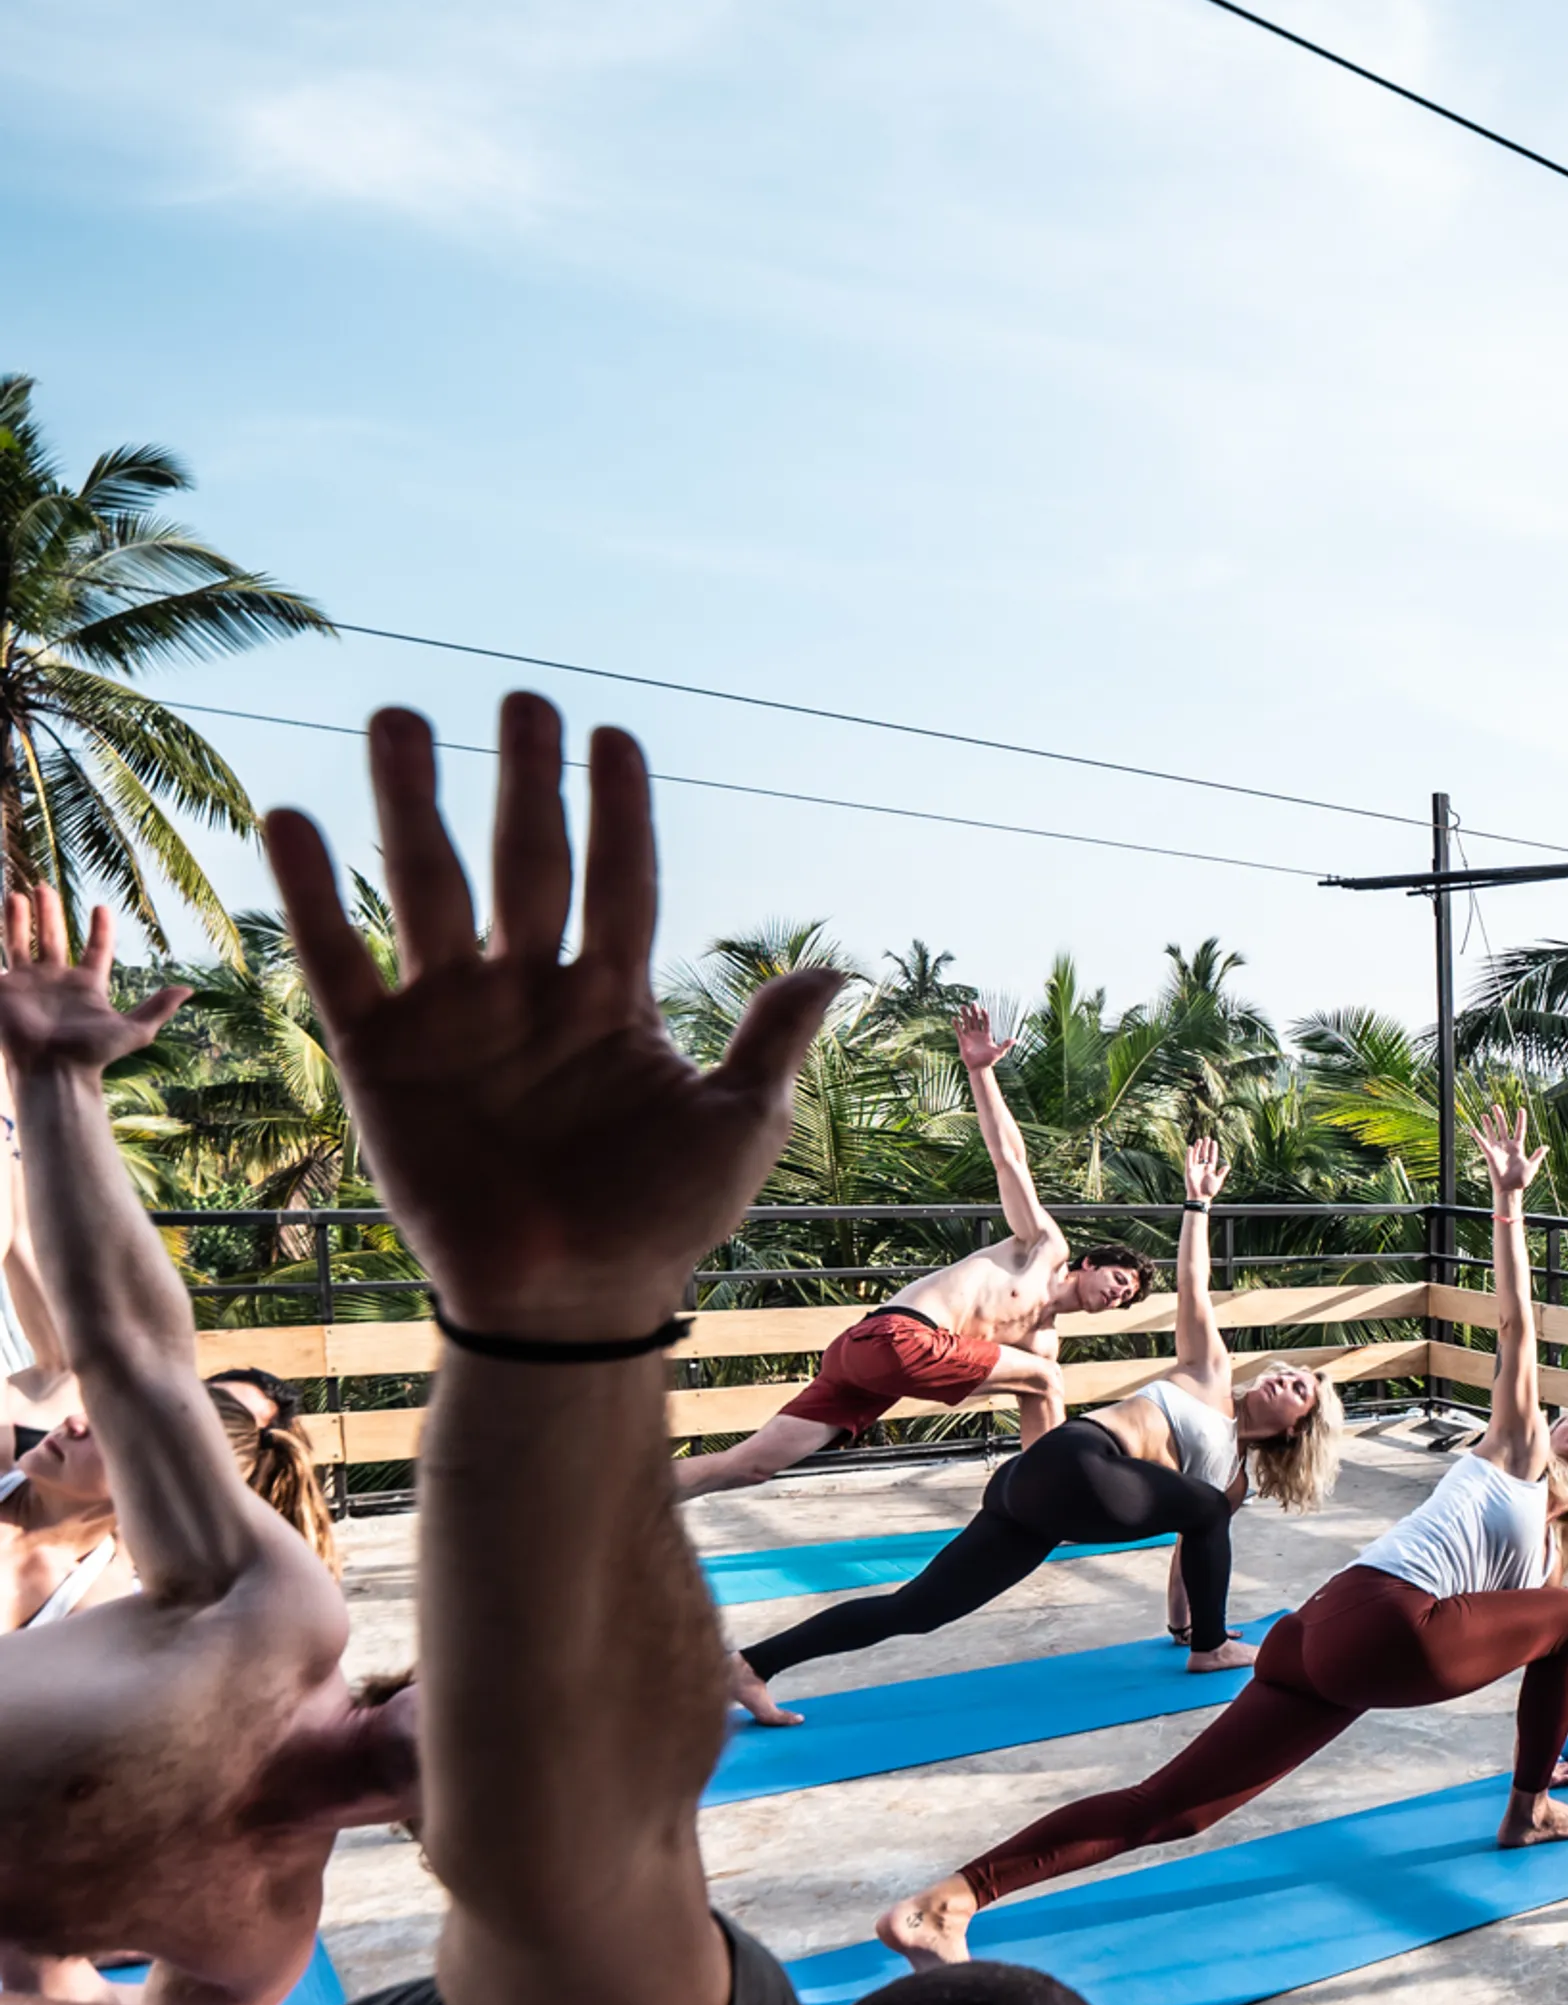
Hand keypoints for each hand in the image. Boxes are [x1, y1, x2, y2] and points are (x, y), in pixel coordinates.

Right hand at [0, 886, 186, 1076]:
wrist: (53, 1070)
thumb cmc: (92, 1054)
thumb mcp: (134, 1031)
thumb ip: (158, 1009)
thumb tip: (189, 990)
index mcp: (87, 985)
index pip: (96, 949)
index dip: (100, 929)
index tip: (102, 907)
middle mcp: (56, 980)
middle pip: (52, 938)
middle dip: (49, 913)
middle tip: (44, 888)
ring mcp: (28, 983)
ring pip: (20, 942)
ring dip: (18, 918)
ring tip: (18, 893)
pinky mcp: (4, 989)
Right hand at [262, 698, 843, 1338]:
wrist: (568, 1303)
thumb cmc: (661, 1220)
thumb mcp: (738, 1127)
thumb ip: (770, 1042)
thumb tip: (835, 968)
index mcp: (614, 1000)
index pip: (620, 883)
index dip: (619, 814)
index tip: (615, 737)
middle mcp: (529, 991)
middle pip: (526, 863)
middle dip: (522, 783)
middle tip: (519, 700)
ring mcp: (452, 1017)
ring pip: (428, 887)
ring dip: (411, 805)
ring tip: (401, 720)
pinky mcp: (379, 1056)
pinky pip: (341, 961)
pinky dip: (315, 894)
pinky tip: (294, 817)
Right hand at [952, 1002, 1008, 1075]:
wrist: (979, 1068)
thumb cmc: (989, 1061)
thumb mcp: (999, 1052)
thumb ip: (1005, 1045)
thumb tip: (1015, 1040)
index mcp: (986, 1035)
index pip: (986, 1022)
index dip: (985, 1016)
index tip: (983, 1010)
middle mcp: (977, 1034)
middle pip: (975, 1020)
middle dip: (974, 1012)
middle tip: (972, 1003)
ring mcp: (970, 1037)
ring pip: (967, 1023)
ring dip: (965, 1015)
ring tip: (962, 1006)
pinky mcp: (963, 1041)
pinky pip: (959, 1031)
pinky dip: (957, 1025)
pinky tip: (954, 1018)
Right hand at [1181, 1136, 1225, 1203]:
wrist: (1200, 1198)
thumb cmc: (1209, 1191)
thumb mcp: (1218, 1181)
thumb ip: (1222, 1173)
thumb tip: (1227, 1166)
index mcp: (1210, 1169)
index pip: (1212, 1157)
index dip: (1213, 1150)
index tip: (1214, 1142)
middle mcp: (1203, 1167)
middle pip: (1204, 1154)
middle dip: (1206, 1146)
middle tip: (1207, 1137)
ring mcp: (1196, 1168)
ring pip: (1197, 1155)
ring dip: (1198, 1148)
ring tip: (1200, 1140)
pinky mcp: (1189, 1170)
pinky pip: (1189, 1160)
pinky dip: (1189, 1154)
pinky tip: (1191, 1147)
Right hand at [1467, 1102, 1543, 1202]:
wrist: (1510, 1190)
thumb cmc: (1521, 1180)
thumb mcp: (1532, 1166)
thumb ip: (1538, 1156)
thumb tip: (1546, 1146)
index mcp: (1518, 1148)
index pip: (1519, 1130)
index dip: (1520, 1120)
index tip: (1521, 1109)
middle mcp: (1507, 1147)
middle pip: (1503, 1128)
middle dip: (1500, 1117)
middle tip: (1496, 1106)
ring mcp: (1498, 1150)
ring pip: (1492, 1134)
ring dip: (1488, 1124)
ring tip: (1484, 1114)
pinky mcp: (1490, 1155)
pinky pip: (1483, 1144)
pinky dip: (1478, 1137)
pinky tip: (1473, 1129)